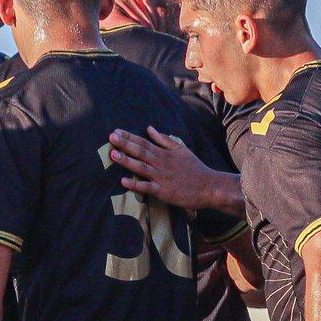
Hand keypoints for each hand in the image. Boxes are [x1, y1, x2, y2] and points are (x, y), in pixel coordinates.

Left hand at [107, 127, 225, 209]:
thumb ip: (164, 140)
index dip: (130, 137)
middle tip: (111, 137)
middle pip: (141, 152)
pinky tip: (123, 181)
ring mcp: (162, 177)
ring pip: (142, 167)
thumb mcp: (181, 150)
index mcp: (165, 154)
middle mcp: (161, 164)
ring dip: (127, 161)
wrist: (209, 186)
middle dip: (125, 144)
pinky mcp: (164, 191)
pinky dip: (136, 184)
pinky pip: (147, 187)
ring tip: (113, 154)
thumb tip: (149, 129)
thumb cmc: (195, 168)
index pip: (144, 142)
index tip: (116, 131)